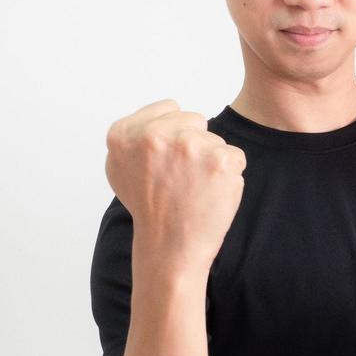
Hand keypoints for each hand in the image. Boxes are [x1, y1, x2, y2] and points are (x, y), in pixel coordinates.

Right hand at [105, 97, 246, 271]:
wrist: (169, 247)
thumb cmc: (149, 209)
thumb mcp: (120, 166)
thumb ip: (135, 134)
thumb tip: (158, 117)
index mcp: (125, 133)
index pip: (170, 108)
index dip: (173, 135)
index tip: (165, 162)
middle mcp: (154, 135)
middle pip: (196, 120)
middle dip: (193, 145)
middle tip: (180, 178)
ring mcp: (189, 145)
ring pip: (215, 140)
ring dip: (210, 162)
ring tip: (193, 189)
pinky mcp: (221, 159)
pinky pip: (234, 156)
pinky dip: (228, 175)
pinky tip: (210, 194)